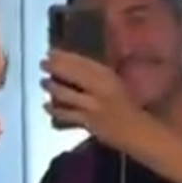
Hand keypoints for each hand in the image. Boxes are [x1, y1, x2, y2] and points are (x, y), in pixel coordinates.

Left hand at [40, 50, 155, 148]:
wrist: (138, 131)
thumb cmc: (129, 106)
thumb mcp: (116, 83)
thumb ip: (98, 76)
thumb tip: (76, 68)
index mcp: (108, 76)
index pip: (82, 63)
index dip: (64, 56)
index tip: (51, 51)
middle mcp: (99, 89)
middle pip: (73, 74)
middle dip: (55, 67)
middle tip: (43, 63)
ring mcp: (93, 106)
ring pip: (67, 94)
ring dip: (52, 87)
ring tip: (43, 82)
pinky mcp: (88, 123)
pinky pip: (67, 115)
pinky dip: (55, 110)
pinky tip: (46, 106)